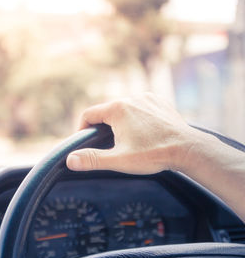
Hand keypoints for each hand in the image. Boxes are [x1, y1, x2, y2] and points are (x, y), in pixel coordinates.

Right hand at [66, 93, 197, 173]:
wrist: (188, 149)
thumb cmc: (153, 154)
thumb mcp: (119, 160)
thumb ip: (92, 159)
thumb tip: (70, 160)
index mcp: (117, 109)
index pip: (89, 115)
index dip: (83, 129)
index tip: (86, 142)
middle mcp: (130, 98)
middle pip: (106, 112)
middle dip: (103, 127)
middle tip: (109, 146)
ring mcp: (146, 98)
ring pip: (123, 109)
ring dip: (120, 122)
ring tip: (128, 141)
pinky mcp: (158, 101)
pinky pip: (140, 107)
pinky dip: (136, 118)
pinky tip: (143, 133)